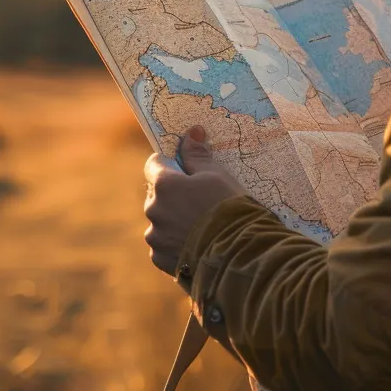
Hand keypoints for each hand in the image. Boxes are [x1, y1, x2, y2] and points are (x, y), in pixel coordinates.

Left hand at [144, 126, 241, 275]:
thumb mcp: (217, 176)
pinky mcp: (160, 258)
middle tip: (200, 201)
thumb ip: (197, 155)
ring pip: (160, 221)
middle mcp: (153, 209)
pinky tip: (197, 245)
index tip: (186, 170)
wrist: (237, 255)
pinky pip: (164, 244)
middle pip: (157, 194)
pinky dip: (176, 243)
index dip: (170, 164)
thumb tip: (191, 132)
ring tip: (201, 227)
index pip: (154, 164)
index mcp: (164, 184)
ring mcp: (155, 236)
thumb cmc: (229, 208)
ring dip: (174, 220)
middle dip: (173, 195)